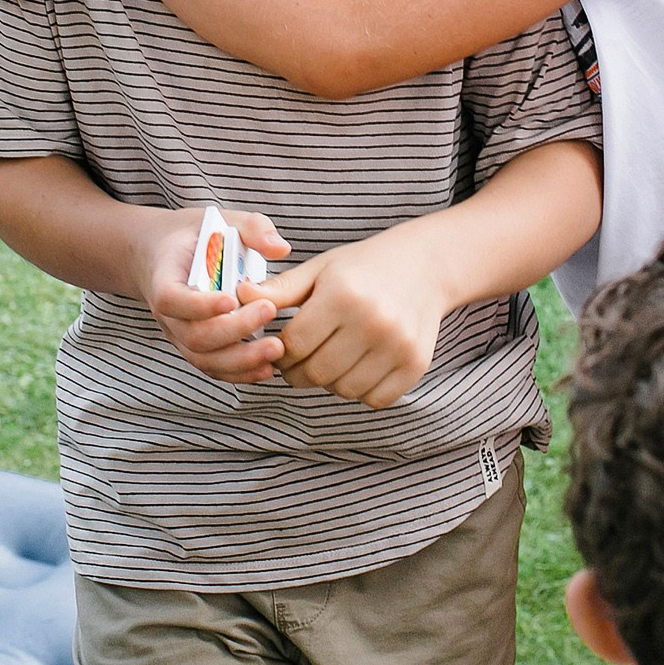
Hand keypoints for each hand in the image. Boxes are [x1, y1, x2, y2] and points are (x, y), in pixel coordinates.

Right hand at [138, 208, 292, 383]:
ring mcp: (180, 336)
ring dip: (241, 360)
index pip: (172, 299)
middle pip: (194, 335)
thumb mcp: (220, 219)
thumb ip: (252, 228)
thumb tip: (281, 249)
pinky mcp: (196, 348)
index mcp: (164, 278)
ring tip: (275, 349)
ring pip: (203, 359)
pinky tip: (267, 368)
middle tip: (269, 312)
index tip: (232, 299)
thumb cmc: (195, 237)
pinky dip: (239, 373)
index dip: (199, 305)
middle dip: (234, 330)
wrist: (163, 255)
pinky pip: (213, 369)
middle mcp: (168, 314)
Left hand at [256, 234, 460, 408]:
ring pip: (344, 390)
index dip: (279, 352)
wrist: (426, 265)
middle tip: (297, 363)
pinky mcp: (416, 364)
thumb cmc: (363, 267)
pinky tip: (357, 368)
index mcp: (342, 295)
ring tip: (329, 361)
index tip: (280, 347)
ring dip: (329, 383)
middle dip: (298, 373)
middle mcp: (373, 321)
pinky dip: (360, 391)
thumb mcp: (320, 269)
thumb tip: (237, 297)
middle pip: (317, 372)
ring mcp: (397, 345)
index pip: (294, 344)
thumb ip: (279, 289)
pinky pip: (375, 399)